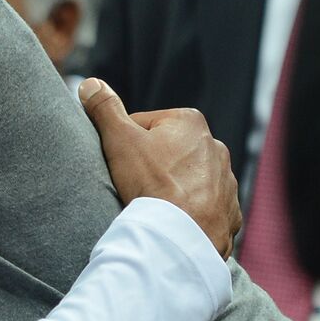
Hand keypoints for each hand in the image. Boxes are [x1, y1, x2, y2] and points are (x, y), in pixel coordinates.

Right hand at [81, 78, 241, 258]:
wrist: (179, 236)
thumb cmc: (151, 183)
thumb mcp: (119, 139)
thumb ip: (105, 108)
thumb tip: (90, 84)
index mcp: (190, 122)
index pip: (143, 126)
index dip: (125, 146)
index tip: (123, 165)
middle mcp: (215, 146)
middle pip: (167, 152)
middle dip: (151, 166)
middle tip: (134, 186)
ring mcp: (226, 181)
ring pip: (188, 180)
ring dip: (172, 189)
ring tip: (154, 205)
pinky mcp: (229, 211)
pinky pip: (205, 207)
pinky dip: (190, 212)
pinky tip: (174, 221)